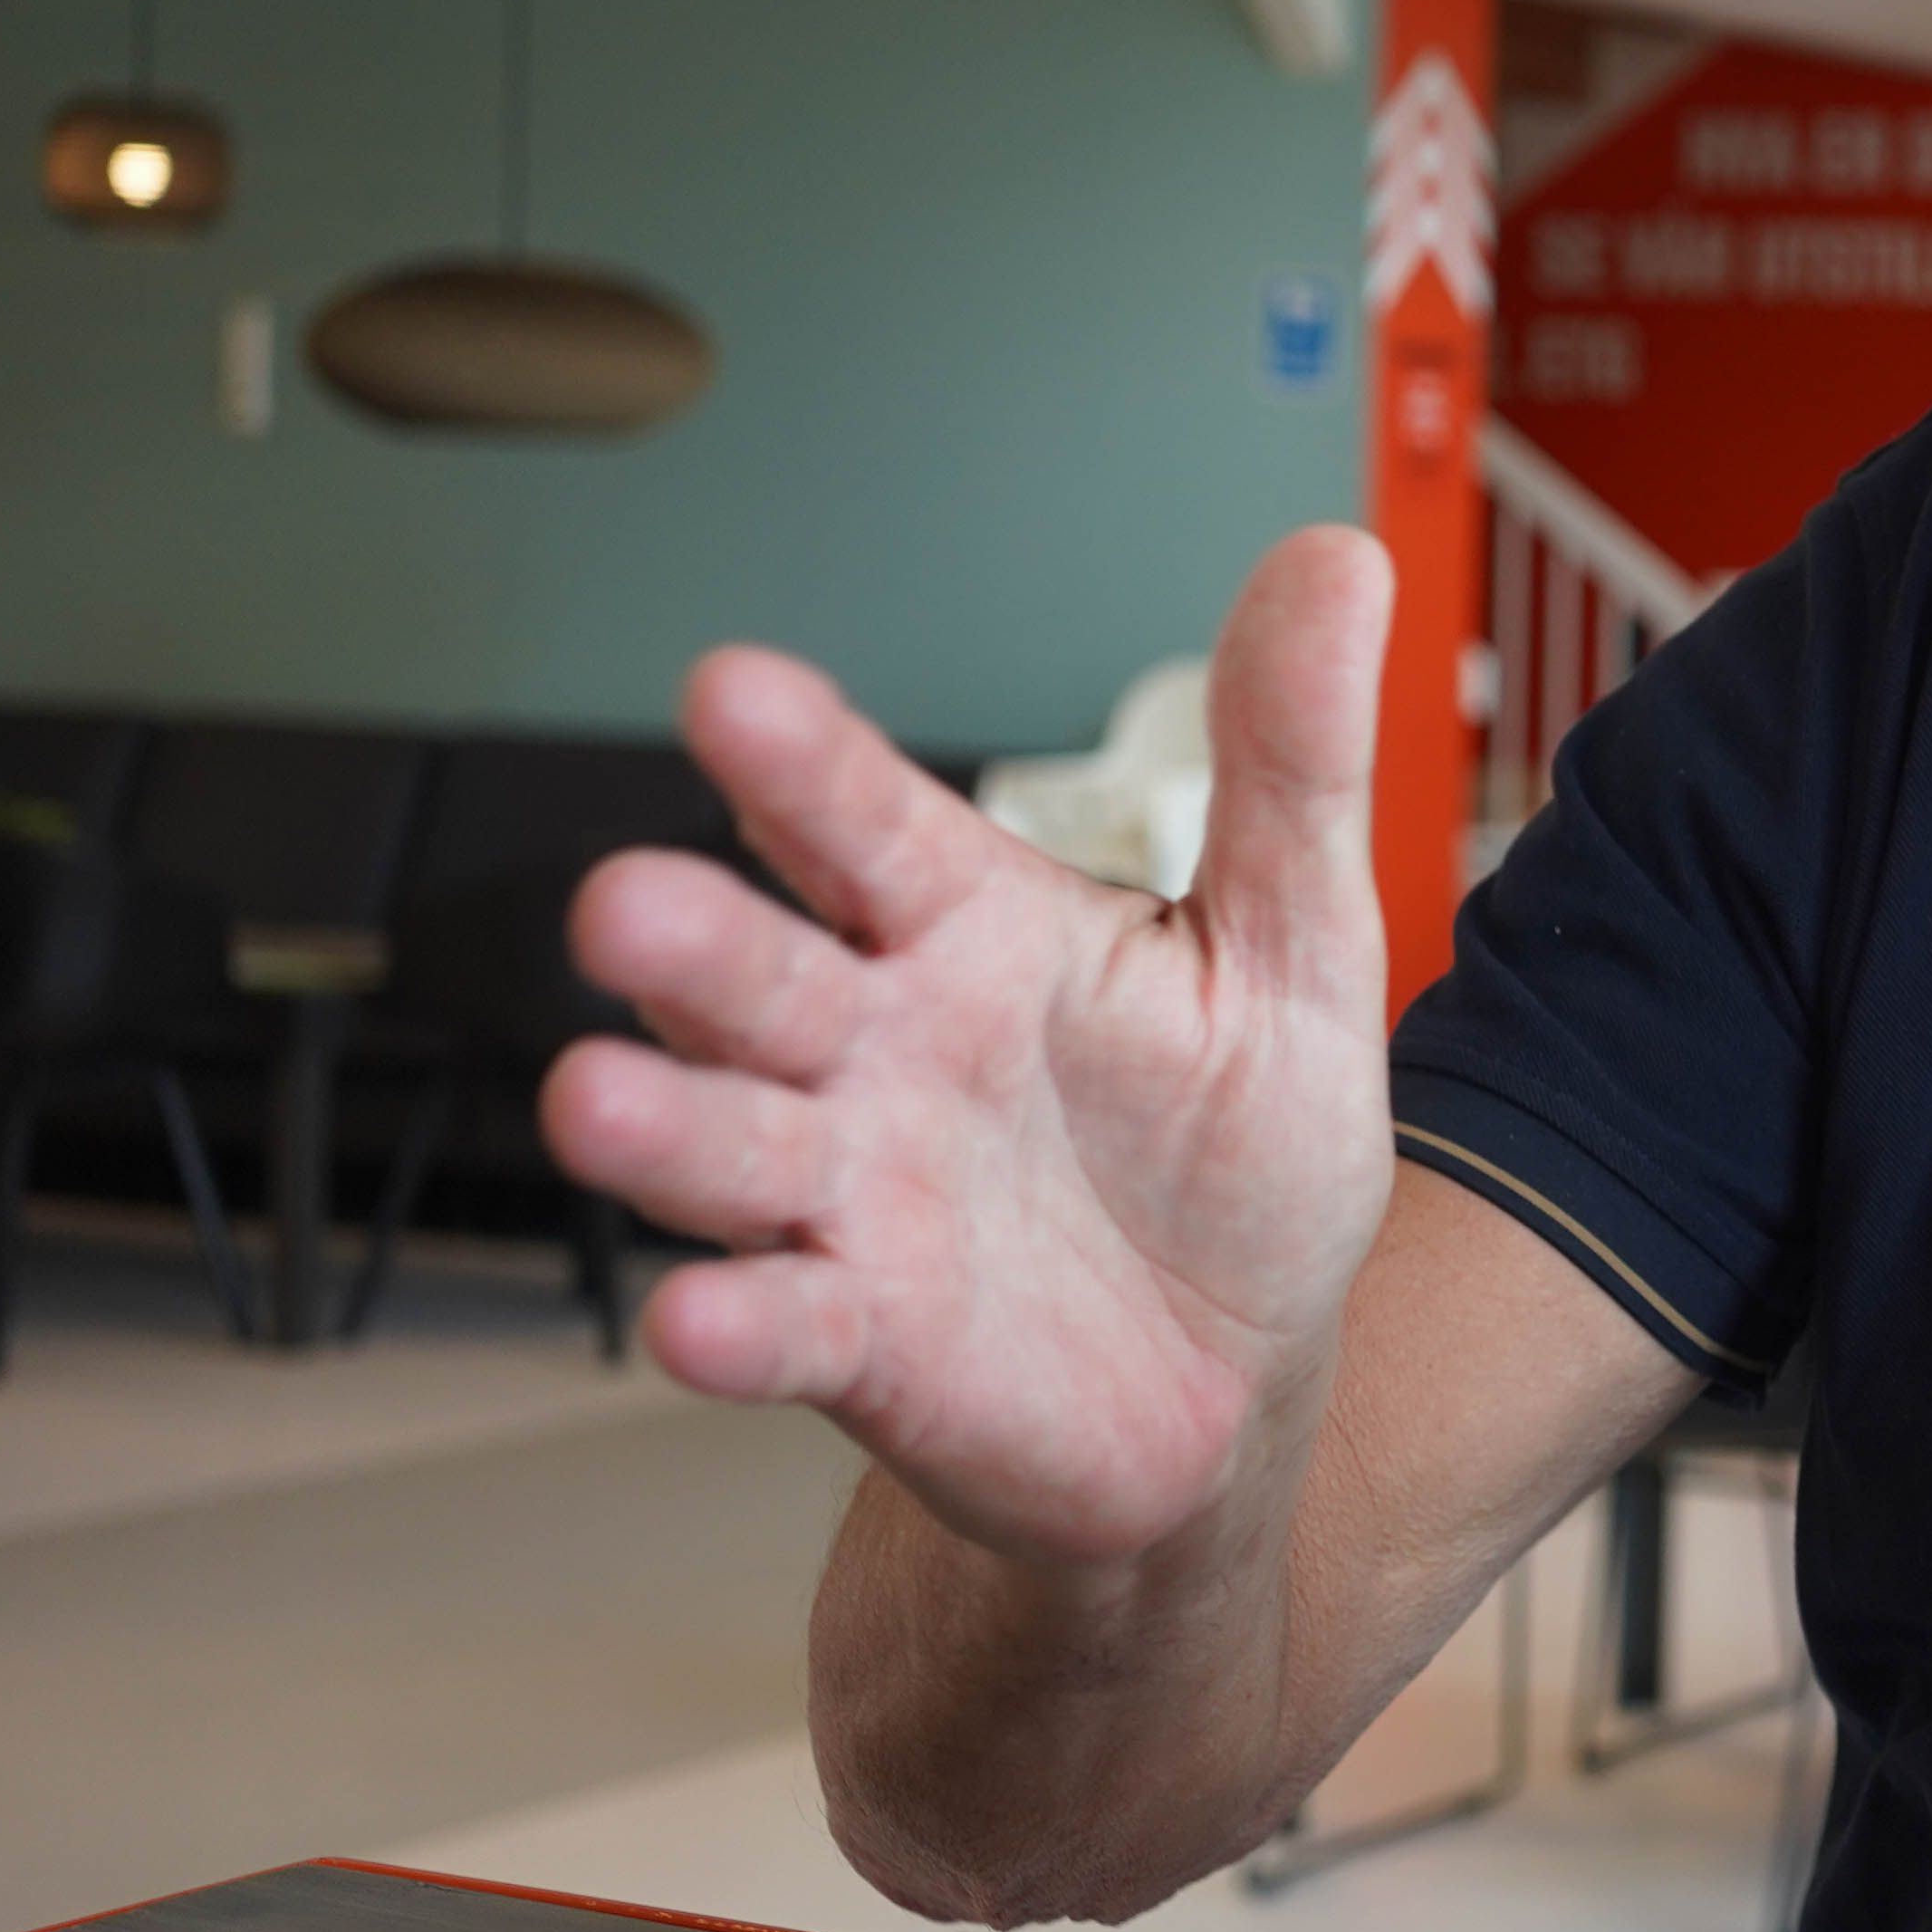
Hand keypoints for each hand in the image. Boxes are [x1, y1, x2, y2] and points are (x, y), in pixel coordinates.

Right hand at [541, 529, 1399, 1567]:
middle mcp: (878, 1047)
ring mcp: (854, 1193)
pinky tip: (697, 1322)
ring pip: (723, 1142)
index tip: (733, 691)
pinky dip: (736, 1323)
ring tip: (594, 1101)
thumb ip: (1289, 764)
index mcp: (972, 929)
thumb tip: (1337, 558)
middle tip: (624, 902)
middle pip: (758, 974)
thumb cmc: (1239, 1151)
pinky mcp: (864, 1340)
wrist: (1246, 1373)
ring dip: (658, 1123)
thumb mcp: (1292, 947)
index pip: (867, 825)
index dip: (803, 765)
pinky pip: (781, 1321)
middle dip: (688, 940)